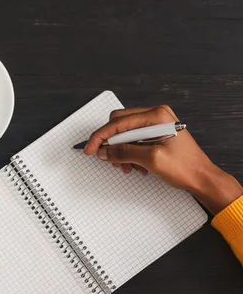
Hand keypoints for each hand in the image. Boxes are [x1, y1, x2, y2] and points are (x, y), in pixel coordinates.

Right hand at [84, 105, 242, 213]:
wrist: (202, 177)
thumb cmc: (186, 167)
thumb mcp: (151, 160)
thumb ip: (125, 152)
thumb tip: (104, 151)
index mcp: (157, 116)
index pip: (118, 123)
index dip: (100, 137)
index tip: (90, 148)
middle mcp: (156, 116)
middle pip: (119, 124)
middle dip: (111, 143)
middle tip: (108, 158)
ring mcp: (156, 124)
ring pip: (124, 133)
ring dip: (121, 151)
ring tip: (127, 166)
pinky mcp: (155, 133)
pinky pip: (133, 139)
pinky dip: (129, 153)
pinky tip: (135, 165)